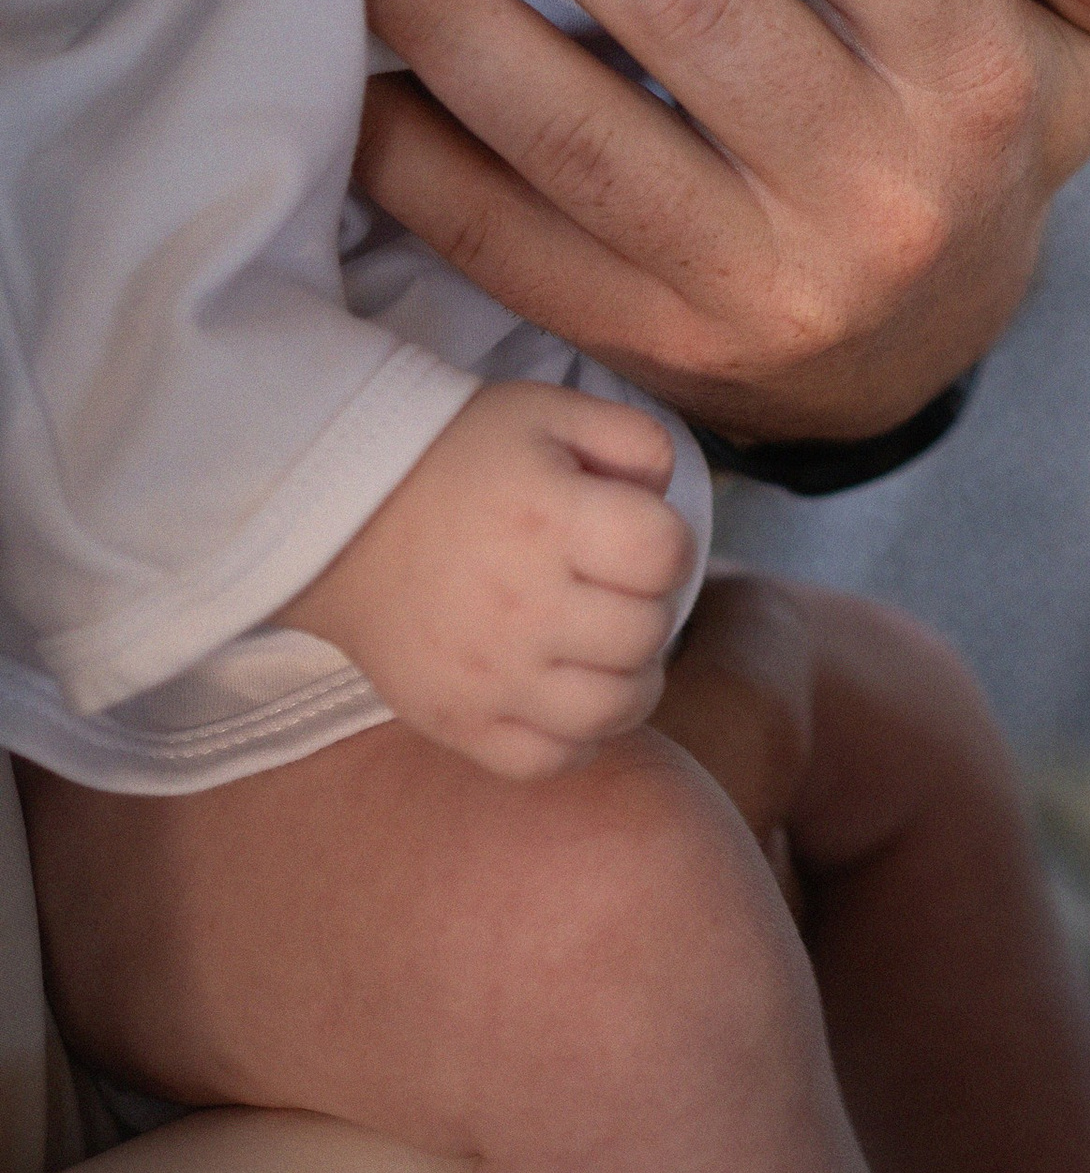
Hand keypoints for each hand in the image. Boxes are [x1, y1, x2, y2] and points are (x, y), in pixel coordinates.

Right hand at [278, 379, 697, 781]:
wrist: (338, 519)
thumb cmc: (456, 458)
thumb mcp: (547, 411)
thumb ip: (631, 439)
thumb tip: (668, 499)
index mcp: (549, 519)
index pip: (665, 553)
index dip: (667, 543)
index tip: (638, 538)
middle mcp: (524, 604)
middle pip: (646, 633)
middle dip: (648, 606)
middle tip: (617, 591)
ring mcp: (489, 674)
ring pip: (613, 710)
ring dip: (629, 680)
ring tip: (604, 648)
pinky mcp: (457, 722)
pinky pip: (549, 760)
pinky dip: (576, 738)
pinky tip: (565, 695)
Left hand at [355, 0, 1089, 432]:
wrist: (914, 355)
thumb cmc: (983, 142)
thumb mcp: (1084, 49)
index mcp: (978, 83)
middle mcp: (872, 189)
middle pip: (688, 6)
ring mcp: (754, 284)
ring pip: (572, 127)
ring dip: (448, 0)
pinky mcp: (650, 345)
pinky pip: (502, 240)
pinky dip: (412, 143)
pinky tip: (359, 49)